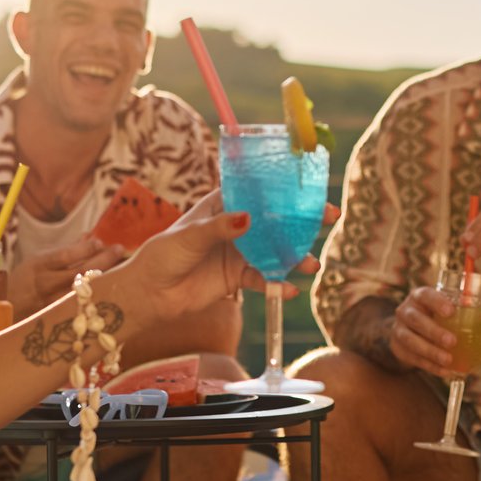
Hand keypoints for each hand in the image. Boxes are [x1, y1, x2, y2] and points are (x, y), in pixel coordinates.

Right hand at [14, 235, 130, 318]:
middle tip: (119, 249)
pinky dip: (98, 295)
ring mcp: (52, 304)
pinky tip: (111, 287)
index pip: (64, 256)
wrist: (6, 308)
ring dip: (104, 278)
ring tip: (121, 267)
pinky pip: (82, 306)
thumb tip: (90, 235)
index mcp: (38, 265)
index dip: (84, 248)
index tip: (99, 241)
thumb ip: (66, 249)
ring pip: (84, 292)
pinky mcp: (57, 318)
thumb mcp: (40, 259)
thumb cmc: (27, 279)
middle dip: (102, 260)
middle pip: (79, 274)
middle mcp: (44, 285)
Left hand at [113, 189, 336, 322]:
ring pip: (277, 250)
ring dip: (297, 256)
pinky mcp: (239, 278)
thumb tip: (248, 218)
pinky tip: (289, 290)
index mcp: (224, 205)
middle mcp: (237, 225)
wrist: (151, 294)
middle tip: (329, 218)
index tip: (309, 187)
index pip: (258, 191)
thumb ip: (220, 228)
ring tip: (312, 266)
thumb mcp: (189, 236)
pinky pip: (265, 279)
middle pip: (276, 219)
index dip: (284, 188)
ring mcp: (241, 252)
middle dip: (303, 220)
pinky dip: (278, 285)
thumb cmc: (163, 254)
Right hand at [385, 286, 462, 374]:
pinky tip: (445, 371)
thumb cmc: (436, 317)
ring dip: (430, 351)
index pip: (425, 295)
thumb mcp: (447, 310)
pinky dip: (430, 366)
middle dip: (434, 331)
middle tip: (452, 341)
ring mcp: (399, 329)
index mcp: (420, 296)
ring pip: (410, 340)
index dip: (437, 302)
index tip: (451, 311)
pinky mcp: (398, 348)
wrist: (409, 330)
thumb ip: (473, 315)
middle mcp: (406, 310)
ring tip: (448, 360)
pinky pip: (413, 358)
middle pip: (415, 319)